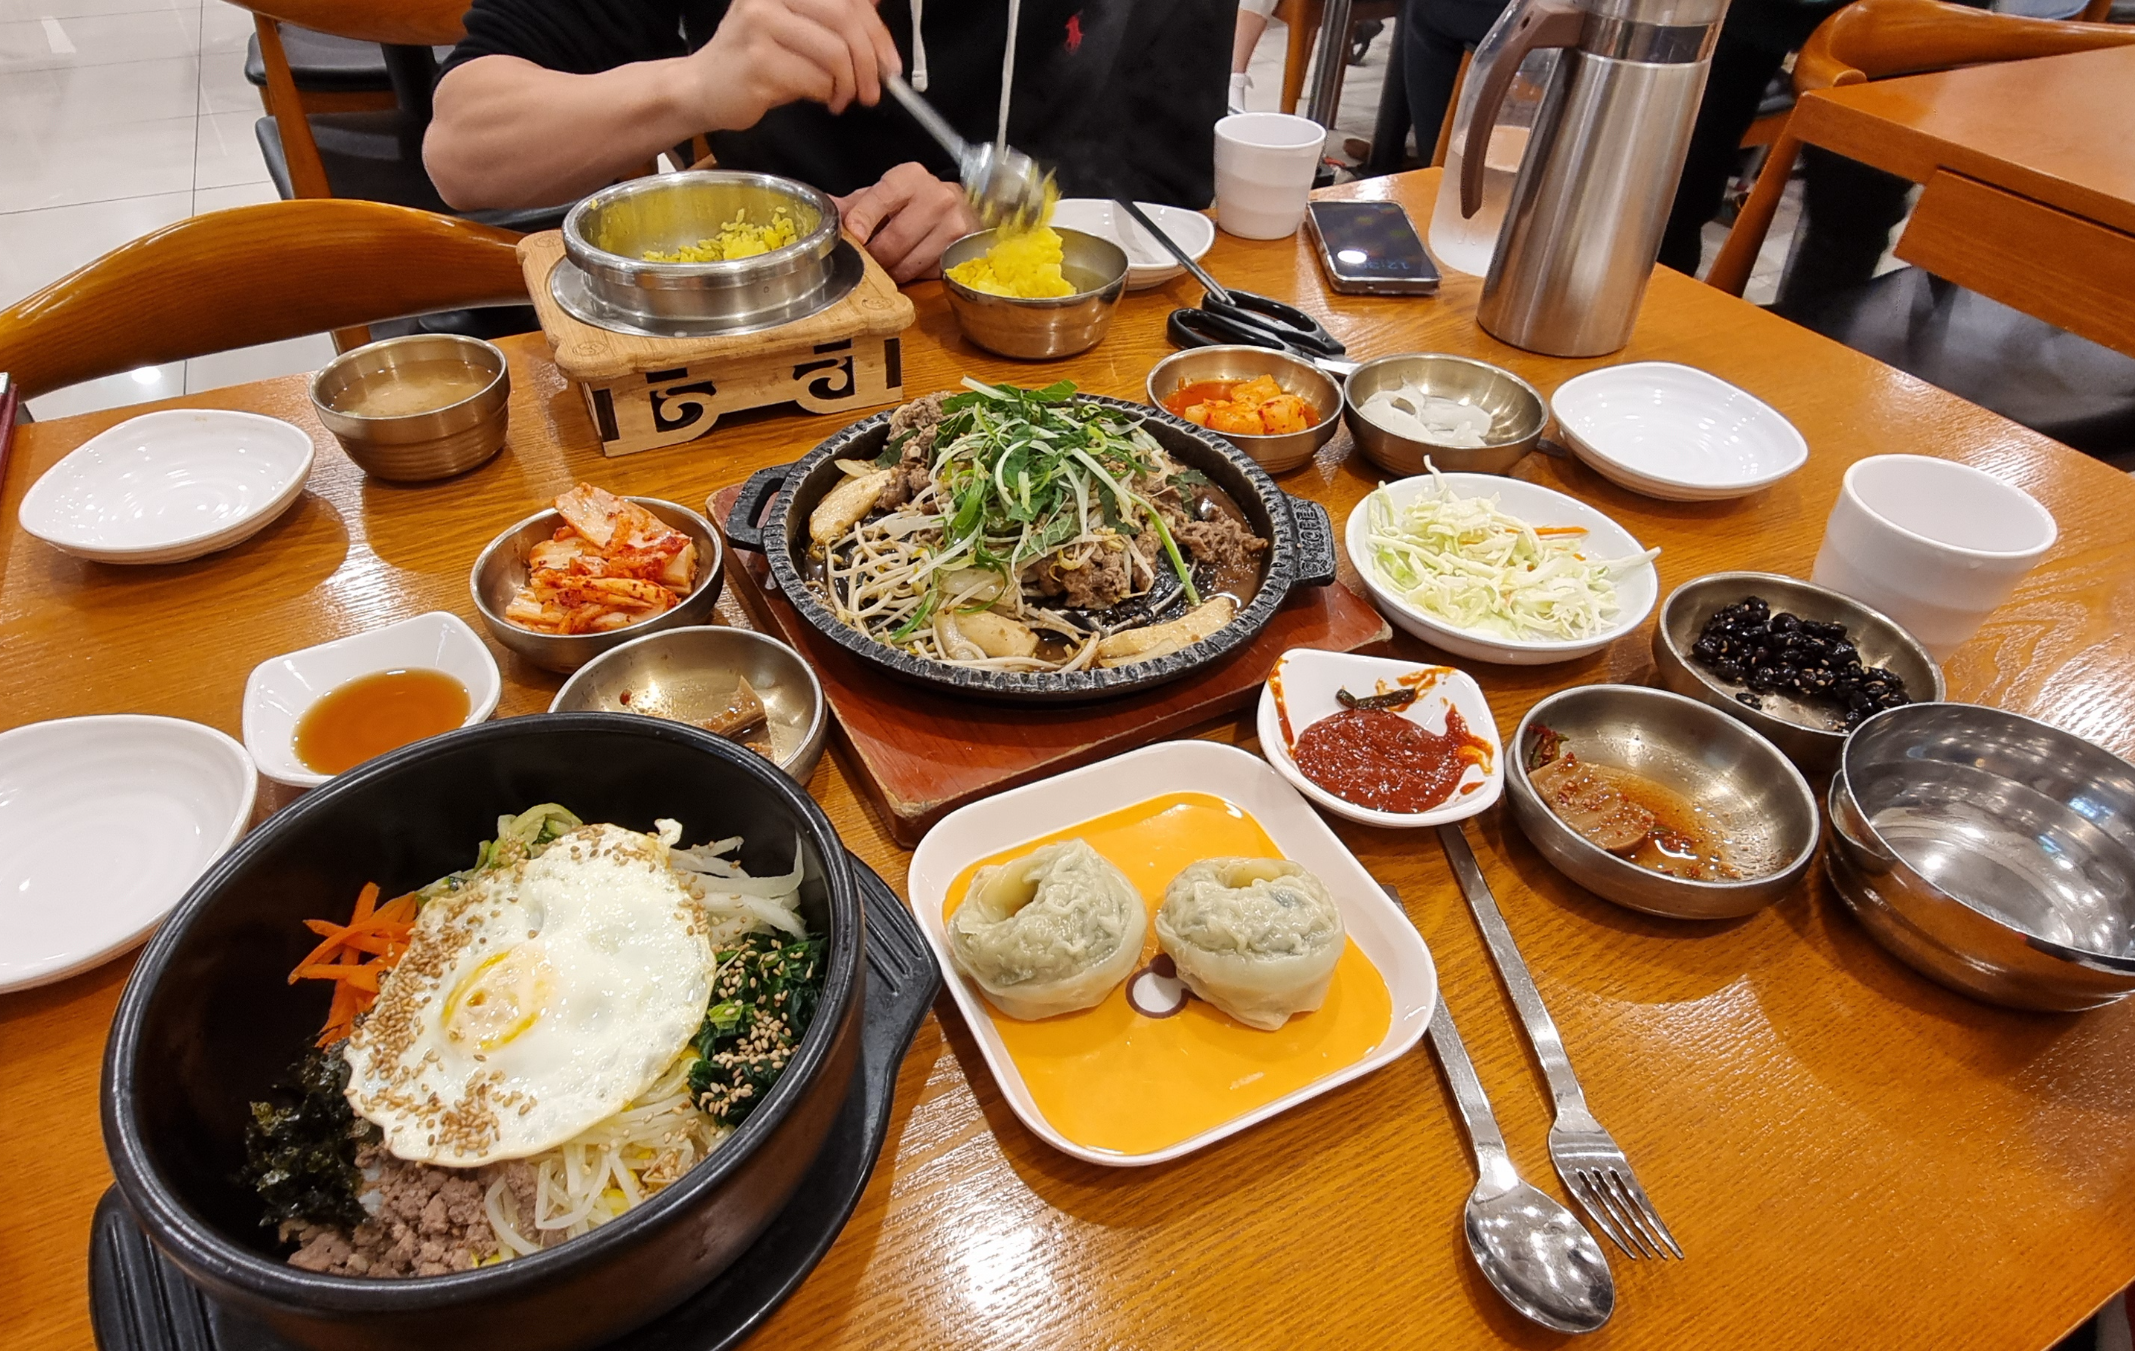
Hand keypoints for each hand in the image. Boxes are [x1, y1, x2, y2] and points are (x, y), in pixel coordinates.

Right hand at [685, 0, 900, 128]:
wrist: (703, 88)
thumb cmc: (756, 60)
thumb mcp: (795, 27)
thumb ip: (832, 16)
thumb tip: (876, 5)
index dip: (877, 31)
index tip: (890, 63)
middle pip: (845, 19)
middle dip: (869, 60)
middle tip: (875, 89)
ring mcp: (760, 27)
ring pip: (834, 52)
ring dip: (850, 84)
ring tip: (844, 98)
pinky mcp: (758, 63)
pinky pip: (816, 80)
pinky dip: (828, 95)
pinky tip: (823, 101)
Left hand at [836, 163, 980, 282]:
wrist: (960, 205)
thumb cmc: (916, 199)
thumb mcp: (884, 194)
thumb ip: (853, 205)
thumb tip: (823, 214)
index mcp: (911, 177)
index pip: (881, 199)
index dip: (862, 221)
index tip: (853, 237)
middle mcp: (937, 198)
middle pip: (895, 239)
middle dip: (873, 256)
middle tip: (864, 259)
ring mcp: (953, 226)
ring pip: (909, 262)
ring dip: (889, 270)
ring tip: (884, 263)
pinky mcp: (959, 252)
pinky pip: (925, 273)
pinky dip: (910, 274)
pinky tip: (907, 263)